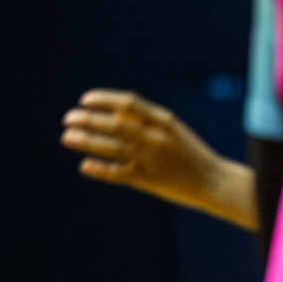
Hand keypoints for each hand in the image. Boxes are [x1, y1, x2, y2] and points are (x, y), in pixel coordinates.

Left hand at [62, 89, 257, 229]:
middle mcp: (156, 137)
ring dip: (87, 141)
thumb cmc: (188, 152)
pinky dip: (99, 169)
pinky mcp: (146, 180)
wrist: (215, 181)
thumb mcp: (171, 129)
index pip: (129, 103)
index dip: (104, 99)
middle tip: (68, 118)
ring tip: (67, 137)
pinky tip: (84, 165)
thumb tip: (111, 109)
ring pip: (112, 148)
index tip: (84, 100)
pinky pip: (117, 173)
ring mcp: (150, 159)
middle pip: (116, 125)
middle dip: (88, 120)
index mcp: (164, 120)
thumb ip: (144, 120)